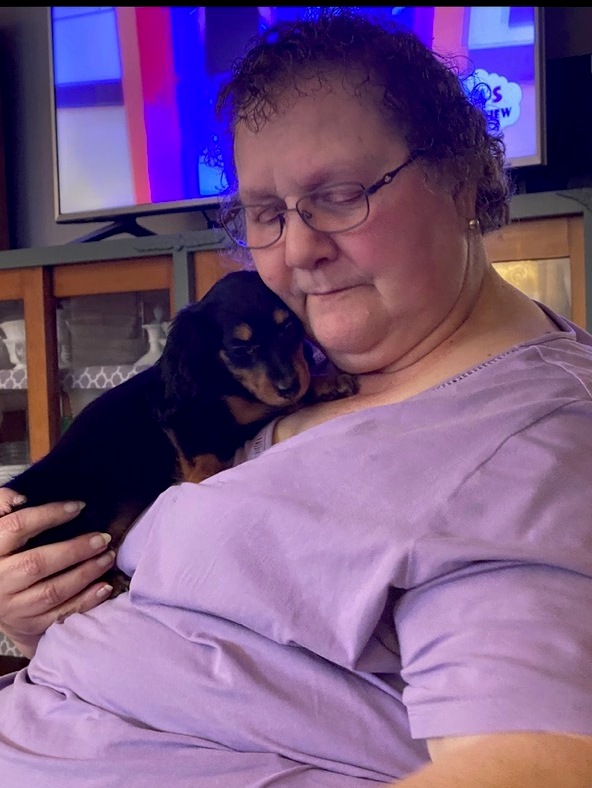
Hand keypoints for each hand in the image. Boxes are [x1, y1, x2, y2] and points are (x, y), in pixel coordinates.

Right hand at [0, 500, 115, 657]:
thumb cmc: (5, 557)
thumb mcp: (0, 531)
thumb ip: (4, 507)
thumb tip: (23, 495)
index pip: (17, 528)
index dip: (49, 515)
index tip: (78, 507)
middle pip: (37, 563)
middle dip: (75, 549)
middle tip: (103, 538)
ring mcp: (13, 607)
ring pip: (53, 591)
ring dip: (86, 573)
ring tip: (108, 557)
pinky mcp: (29, 626)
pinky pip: (62, 615)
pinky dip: (86, 601)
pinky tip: (105, 586)